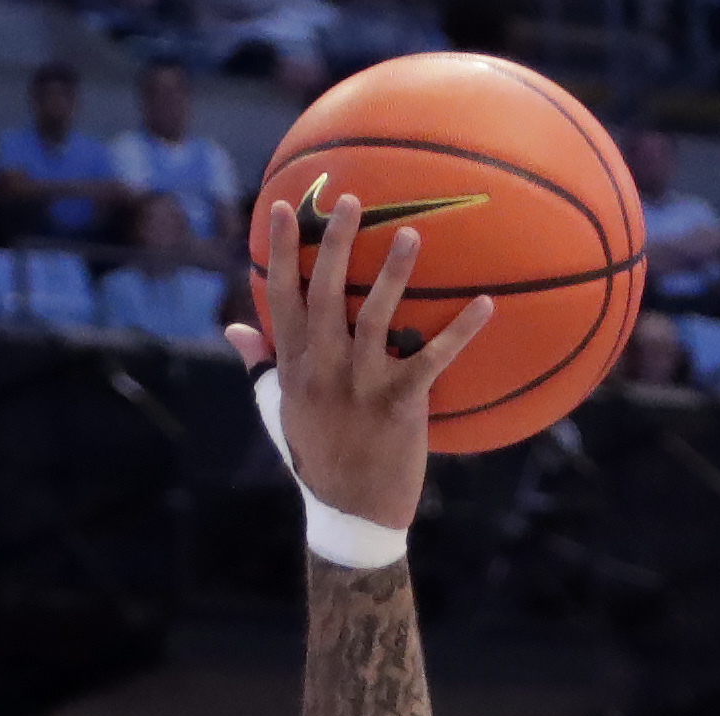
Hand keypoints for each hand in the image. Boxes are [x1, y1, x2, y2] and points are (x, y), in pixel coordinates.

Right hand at [222, 193, 493, 531]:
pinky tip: (485, 304)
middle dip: (337, 244)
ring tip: (412, 235)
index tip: (288, 208)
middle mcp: (321, 368)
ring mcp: (360, 385)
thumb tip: (234, 327)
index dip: (284, 250)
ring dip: (393, 273)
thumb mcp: (278, 410)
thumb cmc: (317, 456)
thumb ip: (258, 365)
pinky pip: (433, 359)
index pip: (282, 296)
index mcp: (292, 364)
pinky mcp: (399, 403)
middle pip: (324, 293)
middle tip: (355, 201)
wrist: (351, 510)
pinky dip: (461, 330)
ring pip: (375, 316)